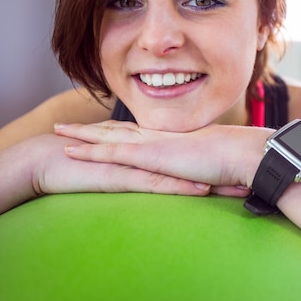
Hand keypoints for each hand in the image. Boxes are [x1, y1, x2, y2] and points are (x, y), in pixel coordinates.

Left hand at [53, 121, 271, 196]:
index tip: (102, 128)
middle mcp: (158, 136)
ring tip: (58, 132)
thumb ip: (203, 165)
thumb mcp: (214, 162)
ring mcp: (152, 144)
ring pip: (107, 136)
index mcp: (173, 138)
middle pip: (117, 128)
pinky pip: (111, 152)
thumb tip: (207, 173)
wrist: (243, 153)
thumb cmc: (236, 159)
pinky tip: (69, 151)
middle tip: (69, 127)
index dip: (118, 129)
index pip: (139, 131)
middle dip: (92, 128)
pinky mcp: (149, 155)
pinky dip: (89, 151)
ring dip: (81, 135)